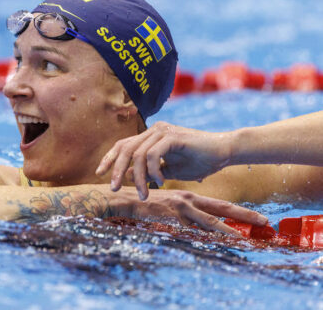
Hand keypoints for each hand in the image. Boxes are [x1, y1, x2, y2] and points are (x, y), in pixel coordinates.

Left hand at [96, 121, 230, 199]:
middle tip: (114, 188)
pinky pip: (153, 154)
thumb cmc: (199, 161)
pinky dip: (154, 171)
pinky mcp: (173, 136)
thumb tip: (128, 175)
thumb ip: (148, 171)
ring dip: (140, 178)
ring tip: (145, 194)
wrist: (224, 152)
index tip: (99, 174)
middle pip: (125, 149)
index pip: (122, 145)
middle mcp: (154, 130)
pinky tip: (161, 181)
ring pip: (138, 155)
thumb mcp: (168, 170)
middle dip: (116, 170)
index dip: (109, 159)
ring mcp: (163, 131)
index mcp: (150, 136)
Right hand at [109, 188, 267, 234]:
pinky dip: (204, 238)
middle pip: (222, 210)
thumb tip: (195, 220)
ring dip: (228, 232)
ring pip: (210, 223)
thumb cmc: (144, 202)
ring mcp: (181, 210)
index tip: (256, 216)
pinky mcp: (171, 218)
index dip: (238, 211)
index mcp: (189, 197)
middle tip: (264, 221)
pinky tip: (216, 244)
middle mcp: (188, 201)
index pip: (219, 204)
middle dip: (244, 216)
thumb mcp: (166, 202)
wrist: (124, 199)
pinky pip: (191, 231)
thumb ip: (181, 209)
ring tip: (245, 239)